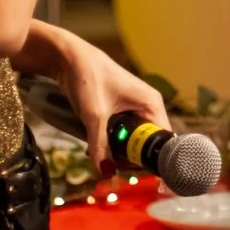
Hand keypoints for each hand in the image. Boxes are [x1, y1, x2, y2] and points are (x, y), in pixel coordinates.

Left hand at [42, 26, 170, 169]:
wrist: (69, 58)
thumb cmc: (88, 79)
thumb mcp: (94, 116)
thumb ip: (100, 145)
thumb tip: (105, 172)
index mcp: (151, 103)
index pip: (161, 139)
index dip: (148, 157)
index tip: (127, 168)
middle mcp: (148, 106)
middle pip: (147, 141)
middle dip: (130, 155)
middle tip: (109, 164)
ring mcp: (135, 107)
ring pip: (134, 138)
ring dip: (119, 150)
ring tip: (101, 156)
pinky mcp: (121, 109)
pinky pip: (124, 132)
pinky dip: (113, 142)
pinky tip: (96, 147)